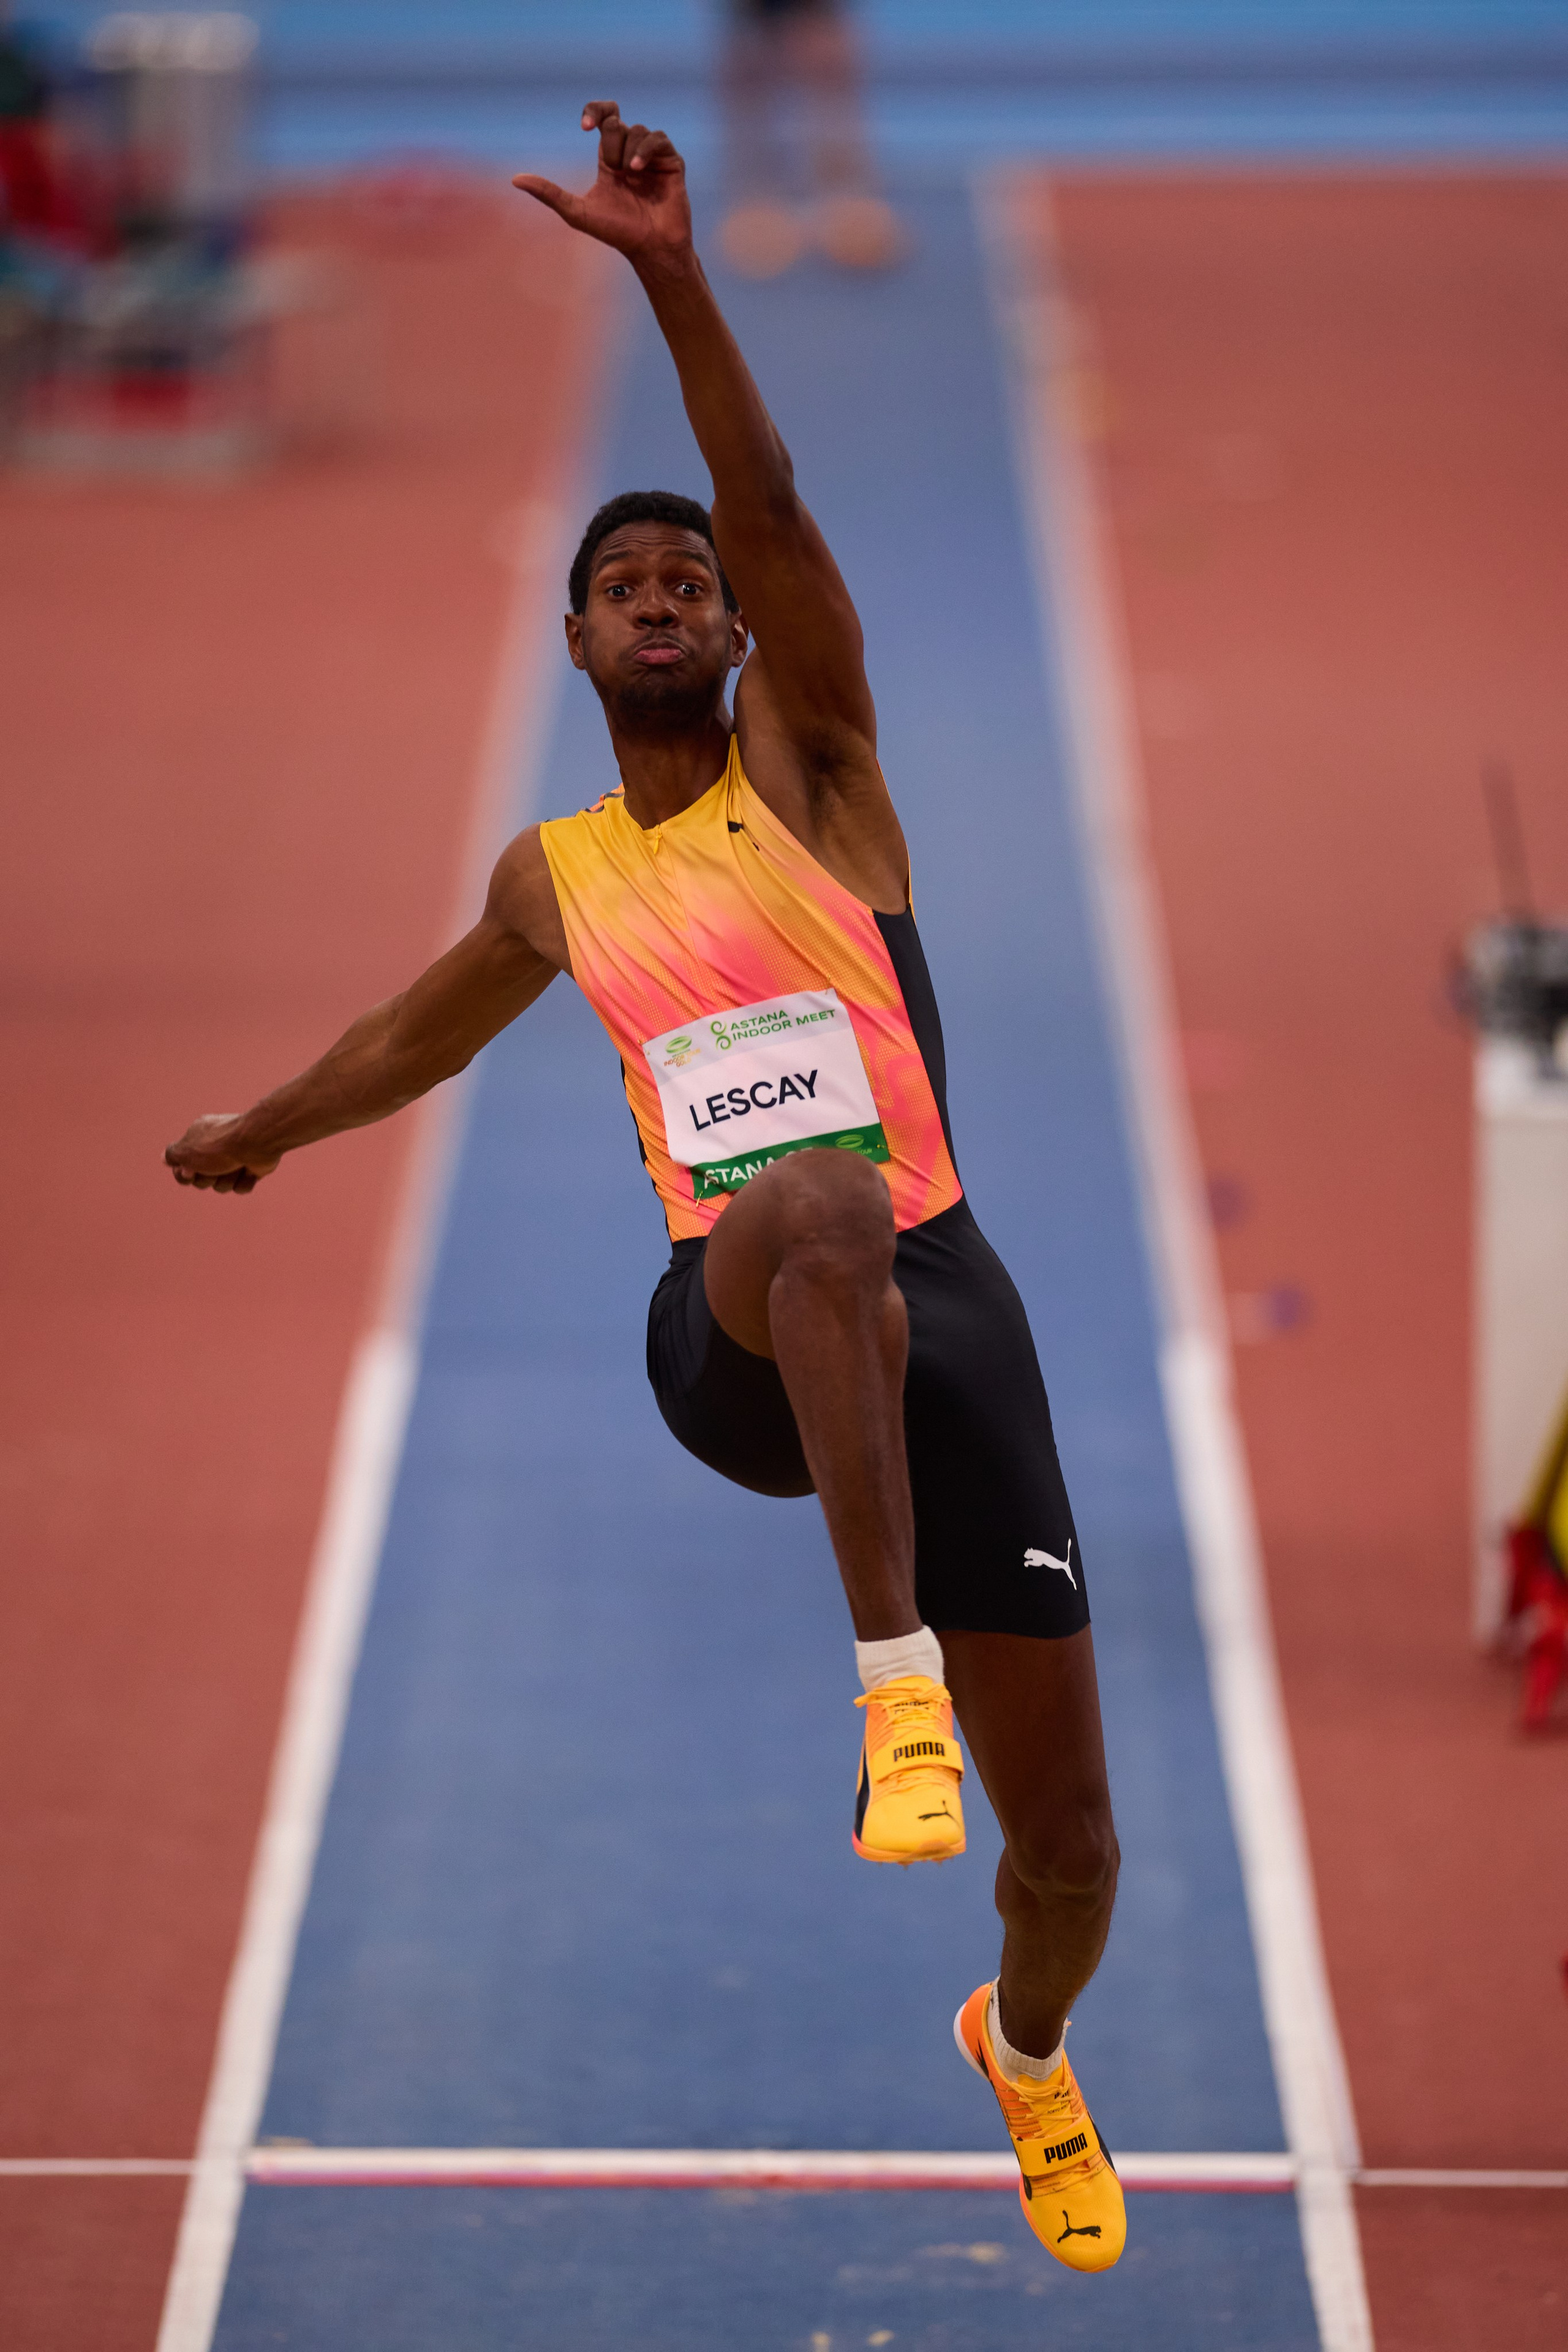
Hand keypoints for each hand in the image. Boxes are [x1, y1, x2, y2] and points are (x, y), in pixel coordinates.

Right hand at [164, 1114, 280, 1193]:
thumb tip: (164, 1158)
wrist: (256, 1142)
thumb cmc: (218, 1146)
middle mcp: (215, 1148)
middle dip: (207, 1179)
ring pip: (222, 1185)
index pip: (182, 1167)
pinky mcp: (251, 1168)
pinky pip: (241, 1187)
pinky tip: (248, 1169)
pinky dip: (244, 1181)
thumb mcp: (186, 1150)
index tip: (189, 1172)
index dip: (185, 1176)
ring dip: (227, 1180)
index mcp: (197, 1139)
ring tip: (235, 1165)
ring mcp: (234, 1158)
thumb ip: (172, 1154)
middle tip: (215, 1167)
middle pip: (202, 1180)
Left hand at [512, 101, 691, 272]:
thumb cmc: (617, 233)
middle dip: (611, 144)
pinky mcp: (672, 163)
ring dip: (628, 151)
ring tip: (630, 175)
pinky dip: (646, 149)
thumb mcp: (576, 212)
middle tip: (616, 171)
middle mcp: (631, 152)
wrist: (649, 249)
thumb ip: (549, 194)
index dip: (595, 112)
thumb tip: (515, 180)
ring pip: (637, 130)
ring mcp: (653, 157)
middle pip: (616, 124)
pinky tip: (637, 167)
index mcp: (610, 158)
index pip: (604, 117)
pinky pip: (658, 139)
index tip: (585, 127)